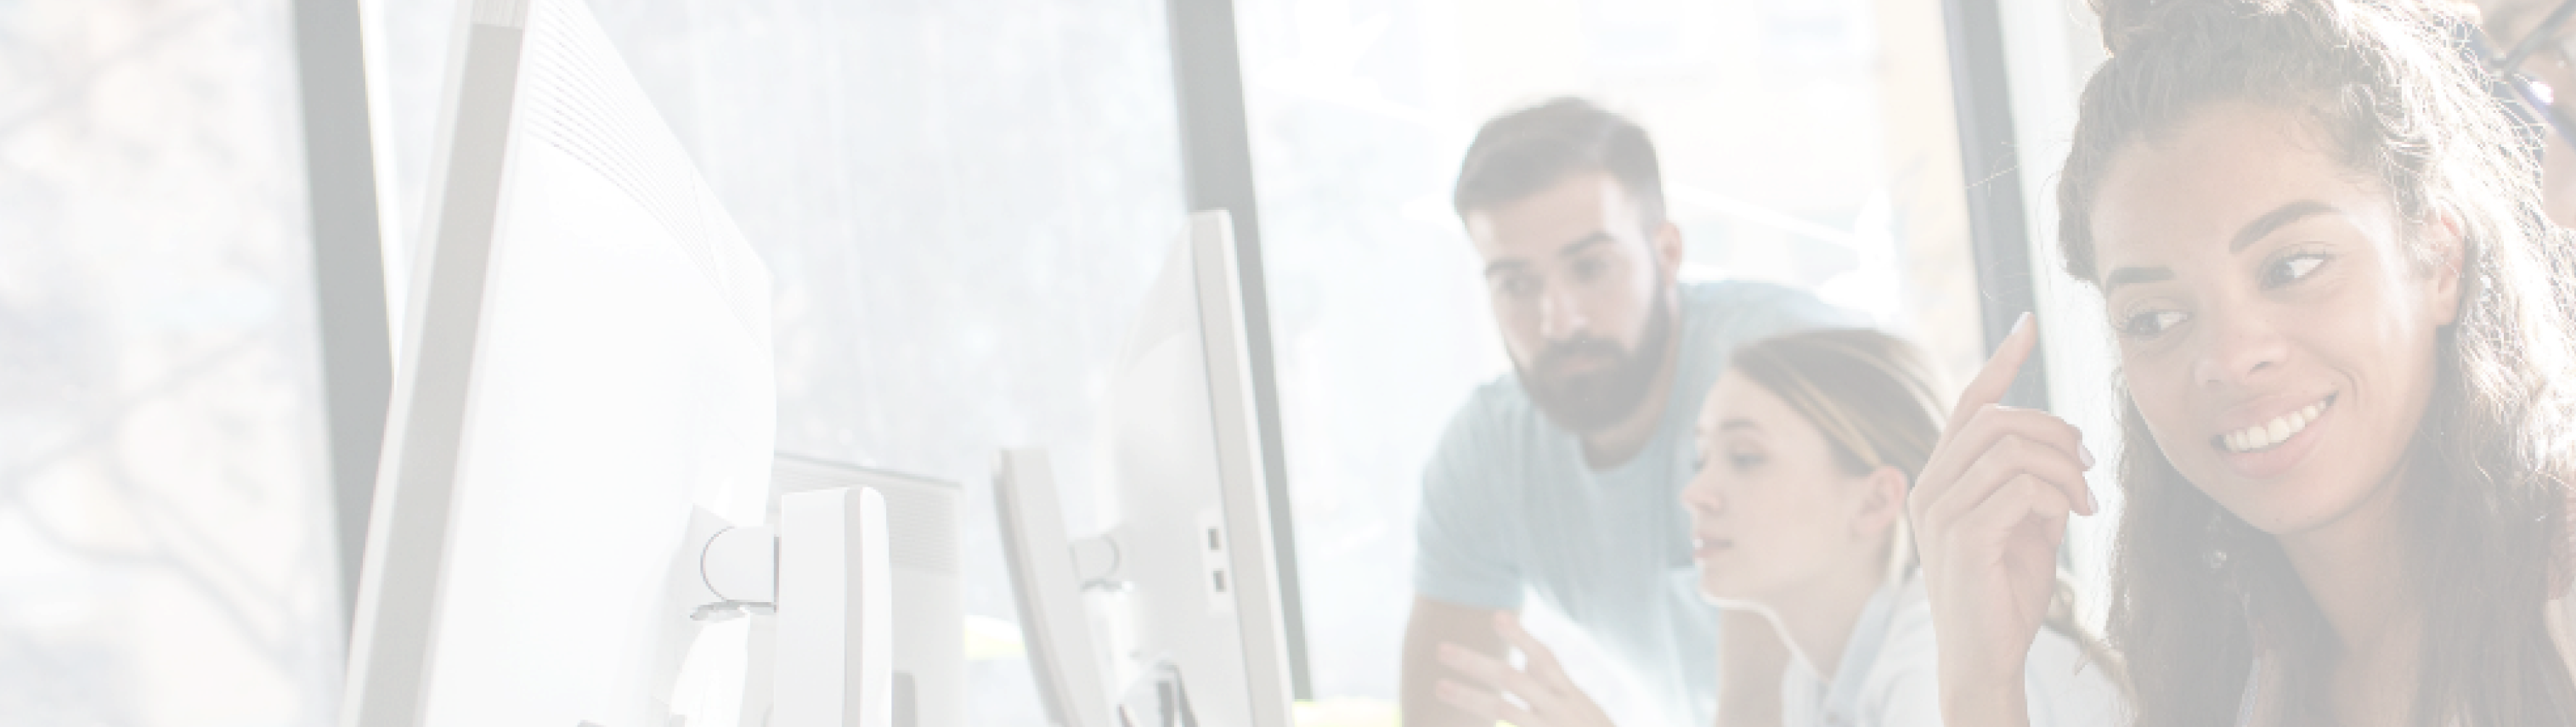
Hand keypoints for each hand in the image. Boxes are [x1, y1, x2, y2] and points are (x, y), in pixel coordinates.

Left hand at [1433, 612, 1616, 726]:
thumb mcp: (1583, 709)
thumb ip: (1553, 684)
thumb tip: (1528, 659)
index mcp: (1572, 697)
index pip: (1546, 660)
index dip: (1523, 637)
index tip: (1497, 615)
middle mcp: (1562, 711)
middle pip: (1515, 680)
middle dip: (1477, 663)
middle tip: (1442, 649)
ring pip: (1506, 710)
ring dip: (1470, 697)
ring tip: (1440, 686)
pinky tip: (1464, 725)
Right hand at [1906, 313, 2095, 721]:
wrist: (1985, 658)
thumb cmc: (2005, 594)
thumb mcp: (2024, 526)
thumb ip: (2032, 483)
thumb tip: (2064, 448)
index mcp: (1943, 478)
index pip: (1969, 403)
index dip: (2001, 362)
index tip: (2027, 326)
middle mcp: (1930, 487)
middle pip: (1997, 418)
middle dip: (2056, 431)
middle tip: (2089, 465)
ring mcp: (1940, 511)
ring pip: (2009, 447)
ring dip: (2063, 468)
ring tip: (2083, 502)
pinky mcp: (1960, 538)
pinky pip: (2018, 487)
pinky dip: (2055, 495)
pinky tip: (2068, 520)